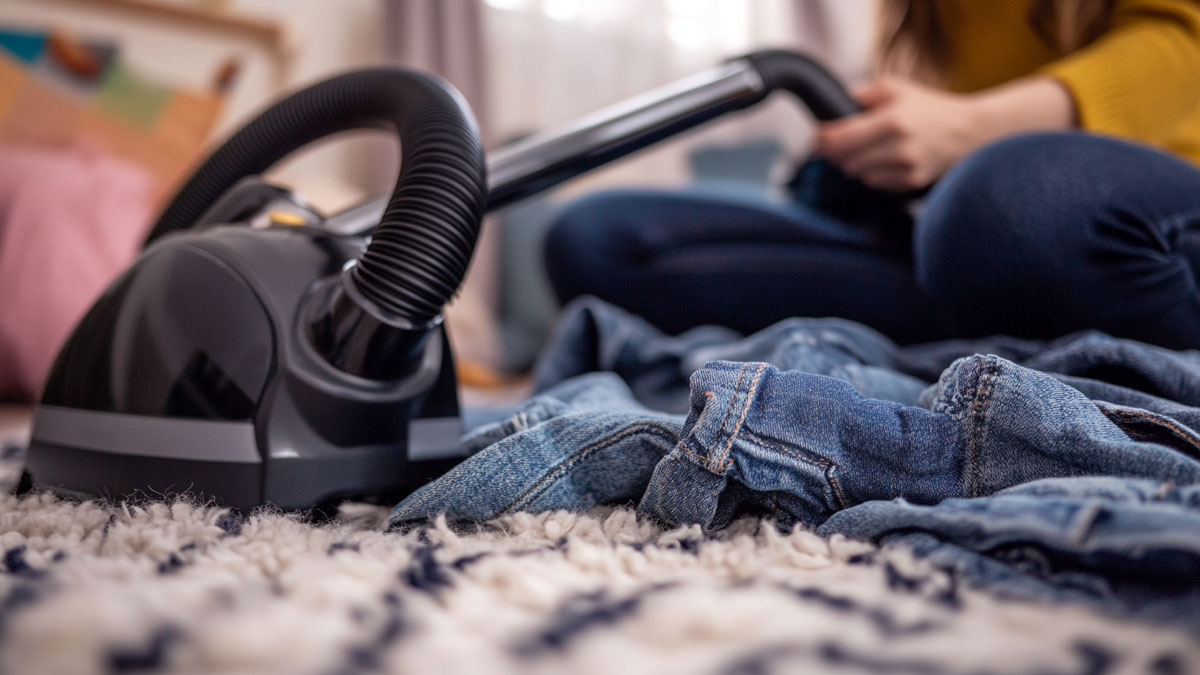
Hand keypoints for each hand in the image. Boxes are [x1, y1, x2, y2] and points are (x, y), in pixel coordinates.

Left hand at [815, 77, 981, 191]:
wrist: (968, 131)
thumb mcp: (896, 88)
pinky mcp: (911, 182)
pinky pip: (876, 183)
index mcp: (892, 121)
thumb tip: (837, 102)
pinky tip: (886, 160)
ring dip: (856, 163)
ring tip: (869, 148)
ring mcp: (905, 168)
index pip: (840, 139)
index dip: (822, 140)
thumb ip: (863, 92)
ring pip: (858, 174)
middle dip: (838, 152)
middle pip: (845, 160)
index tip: (818, 136)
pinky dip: (874, 173)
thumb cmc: (929, 107)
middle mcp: (898, 147)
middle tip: (841, 142)